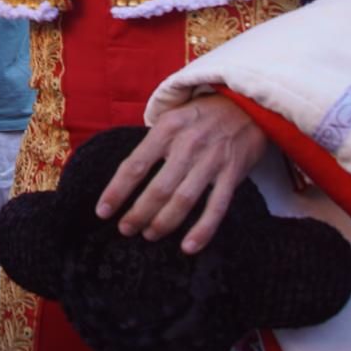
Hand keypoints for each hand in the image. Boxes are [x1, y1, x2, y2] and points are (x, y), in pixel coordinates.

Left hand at [95, 93, 268, 254]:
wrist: (247, 104)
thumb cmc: (201, 114)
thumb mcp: (173, 117)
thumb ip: (153, 143)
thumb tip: (128, 176)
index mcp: (167, 129)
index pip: (135, 165)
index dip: (117, 191)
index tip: (103, 211)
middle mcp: (188, 144)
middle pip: (158, 188)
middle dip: (138, 213)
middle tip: (126, 229)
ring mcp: (212, 160)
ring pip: (183, 200)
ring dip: (163, 223)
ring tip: (149, 235)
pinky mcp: (232, 173)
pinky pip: (216, 207)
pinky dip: (203, 230)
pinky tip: (188, 246)